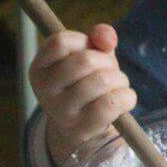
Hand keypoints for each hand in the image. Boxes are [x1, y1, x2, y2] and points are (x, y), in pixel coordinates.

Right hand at [29, 24, 135, 165]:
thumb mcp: (89, 58)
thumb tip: (107, 36)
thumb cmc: (87, 86)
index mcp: (39, 68)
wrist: (83, 129)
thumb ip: (98, 40)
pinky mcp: (81, 129)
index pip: (61, 41)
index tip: (92, 53)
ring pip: (101, 81)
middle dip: (109, 63)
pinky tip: (126, 99)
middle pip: (86, 60)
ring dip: (121, 80)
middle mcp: (44, 90)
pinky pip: (111, 104)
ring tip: (120, 86)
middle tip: (112, 73)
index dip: (85, 42)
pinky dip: (127, 97)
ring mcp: (60, 112)